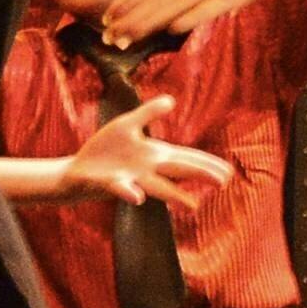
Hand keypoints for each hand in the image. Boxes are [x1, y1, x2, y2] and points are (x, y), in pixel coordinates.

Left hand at [62, 96, 235, 221]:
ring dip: (174, 195)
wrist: (77, 170)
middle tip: (224, 183)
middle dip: (200, 175)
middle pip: (178, 170)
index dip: (207, 163)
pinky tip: (137, 197)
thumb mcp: (127, 124)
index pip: (187, 158)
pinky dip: (128, 191)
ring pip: (156, 186)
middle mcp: (148, 169)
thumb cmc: (104, 149)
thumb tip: (172, 101)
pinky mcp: (110, 183)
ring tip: (192, 206)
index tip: (229, 171)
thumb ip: (149, 112)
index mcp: (155, 154)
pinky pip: (121, 187)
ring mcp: (131, 177)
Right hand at [96, 0, 298, 41]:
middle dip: (132, 19)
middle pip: (154, 3)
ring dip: (152, 23)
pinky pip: (205, 11)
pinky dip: (190, 18)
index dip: (128, 0)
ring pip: (173, 10)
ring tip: (128, 37)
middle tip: (108, 36)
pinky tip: (172, 27)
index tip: (107, 15)